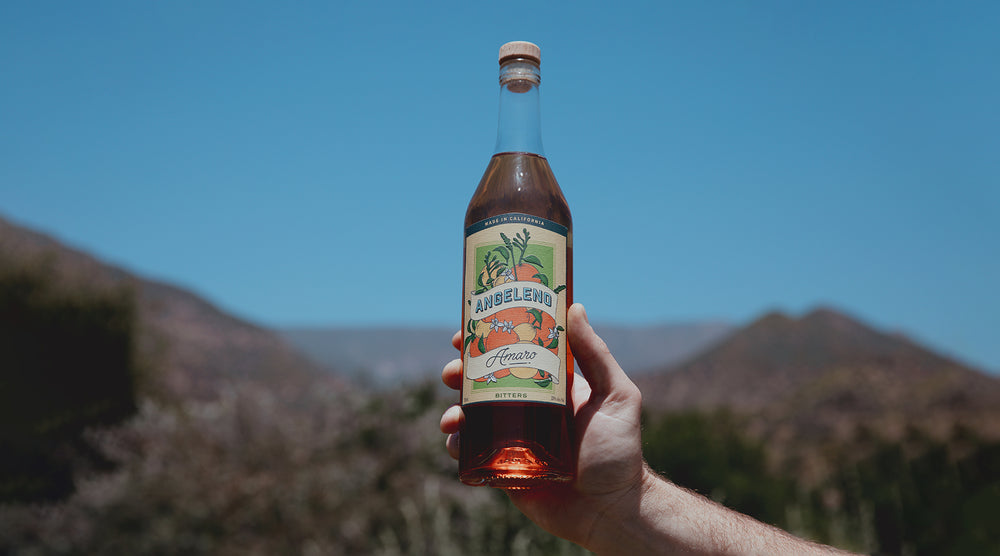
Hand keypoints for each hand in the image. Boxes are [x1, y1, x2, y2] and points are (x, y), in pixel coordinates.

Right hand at [440, 303, 645, 547]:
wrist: (611, 510)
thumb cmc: (620, 452)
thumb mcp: (616, 395)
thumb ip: (596, 354)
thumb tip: (575, 306)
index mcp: (549, 386)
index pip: (513, 354)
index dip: (486, 340)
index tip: (466, 329)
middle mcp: (527, 408)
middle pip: (483, 382)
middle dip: (461, 372)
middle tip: (453, 370)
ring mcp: (512, 439)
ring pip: (471, 415)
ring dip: (454, 407)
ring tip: (455, 413)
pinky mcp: (502, 469)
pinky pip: (470, 453)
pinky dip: (455, 443)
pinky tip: (455, 438)